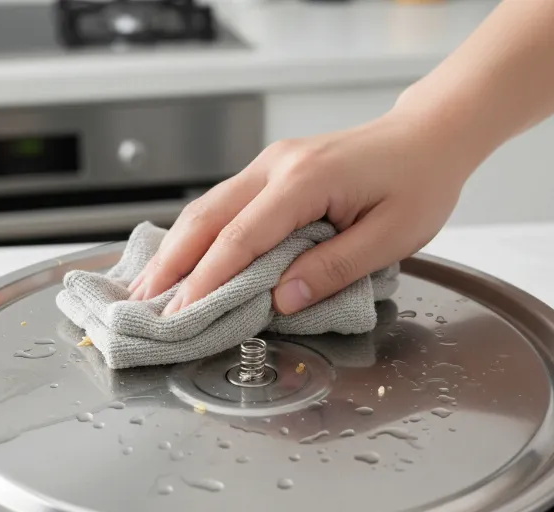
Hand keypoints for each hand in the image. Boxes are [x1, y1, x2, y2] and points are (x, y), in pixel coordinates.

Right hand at [128, 105, 472, 314]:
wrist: (427, 137)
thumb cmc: (418, 183)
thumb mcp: (390, 236)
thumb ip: (332, 269)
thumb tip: (281, 300)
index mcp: (305, 181)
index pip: (240, 239)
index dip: (206, 281)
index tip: (180, 313)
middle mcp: (277, 166)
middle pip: (207, 218)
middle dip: (172, 263)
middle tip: (144, 302)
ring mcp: (271, 164)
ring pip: (208, 207)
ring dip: (177, 247)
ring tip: (151, 283)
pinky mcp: (273, 171)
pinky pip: (226, 204)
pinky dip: (199, 234)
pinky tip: (185, 254)